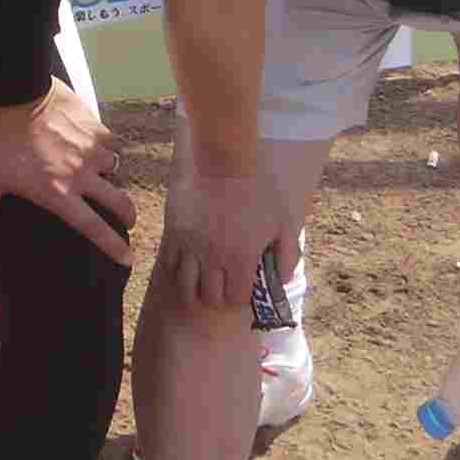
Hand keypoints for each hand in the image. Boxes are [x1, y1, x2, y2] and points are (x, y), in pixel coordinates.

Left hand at [0, 83, 137, 265]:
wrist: (13, 92)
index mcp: (58, 194)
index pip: (93, 228)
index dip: (113, 246)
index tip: (127, 257)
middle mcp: (81, 175)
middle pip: (118, 202)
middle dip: (128, 214)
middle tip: (129, 218)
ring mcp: (91, 149)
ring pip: (113, 166)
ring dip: (108, 170)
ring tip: (97, 168)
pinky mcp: (95, 125)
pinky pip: (108, 140)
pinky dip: (103, 143)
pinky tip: (91, 141)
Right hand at [160, 151, 292, 312]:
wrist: (225, 161)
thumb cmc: (259, 192)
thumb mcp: (284, 223)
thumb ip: (288, 257)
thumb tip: (282, 281)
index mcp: (241, 258)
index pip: (236, 299)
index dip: (241, 297)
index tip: (243, 287)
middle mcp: (213, 258)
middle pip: (210, 297)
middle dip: (220, 296)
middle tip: (224, 284)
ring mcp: (191, 246)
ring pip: (186, 286)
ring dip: (197, 288)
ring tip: (204, 280)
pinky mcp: (174, 232)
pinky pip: (171, 263)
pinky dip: (179, 270)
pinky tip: (189, 263)